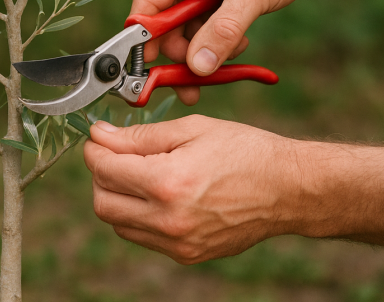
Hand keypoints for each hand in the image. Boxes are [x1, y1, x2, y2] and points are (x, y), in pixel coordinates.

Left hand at [84, 115, 299, 263]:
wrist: (288, 188)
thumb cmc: (246, 151)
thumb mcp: (192, 129)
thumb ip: (141, 136)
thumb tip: (102, 135)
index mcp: (168, 182)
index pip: (104, 169)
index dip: (95, 149)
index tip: (100, 137)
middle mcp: (168, 219)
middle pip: (102, 203)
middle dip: (100, 176)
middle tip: (116, 155)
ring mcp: (177, 243)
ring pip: (118, 224)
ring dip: (117, 197)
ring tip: (139, 174)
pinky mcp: (187, 255)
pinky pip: (143, 237)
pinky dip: (139, 216)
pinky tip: (158, 194)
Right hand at [132, 0, 383, 104]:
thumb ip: (222, 31)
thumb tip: (197, 67)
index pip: (148, 2)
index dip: (143, 35)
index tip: (146, 67)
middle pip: (166, 24)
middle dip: (180, 53)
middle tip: (194, 81)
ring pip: (188, 33)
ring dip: (203, 53)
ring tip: (231, 57)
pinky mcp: (217, 2)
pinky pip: (206, 32)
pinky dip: (217, 47)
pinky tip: (239, 47)